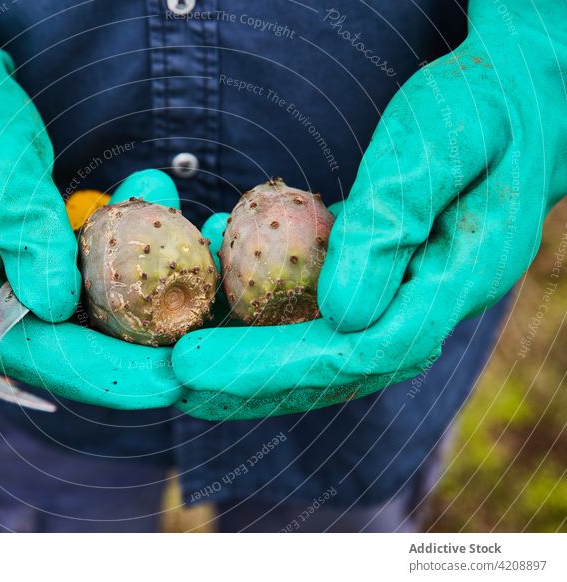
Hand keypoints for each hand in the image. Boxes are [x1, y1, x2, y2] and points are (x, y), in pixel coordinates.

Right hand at [0, 169, 187, 408]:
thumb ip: (21, 225)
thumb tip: (56, 305)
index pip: (34, 350)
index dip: (105, 372)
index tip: (173, 375)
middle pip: (68, 344)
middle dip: (143, 342)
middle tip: (210, 341)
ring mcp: (8, 271)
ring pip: (87, 303)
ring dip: (146, 280)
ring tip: (193, 234)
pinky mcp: (34, 249)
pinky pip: (89, 262)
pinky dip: (128, 239)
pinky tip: (159, 197)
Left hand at [172, 1, 566, 419]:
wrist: (522, 98)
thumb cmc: (482, 107)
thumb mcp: (437, 148)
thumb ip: (393, 226)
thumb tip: (339, 314)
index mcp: (457, 281)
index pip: (354, 352)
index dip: (268, 366)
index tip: (194, 366)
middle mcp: (432, 305)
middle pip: (334, 369)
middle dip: (249, 381)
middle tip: (175, 383)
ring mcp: (412, 296)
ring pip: (326, 352)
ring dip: (255, 366)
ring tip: (186, 374)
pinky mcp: (389, 280)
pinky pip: (328, 318)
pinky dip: (273, 325)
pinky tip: (224, 320)